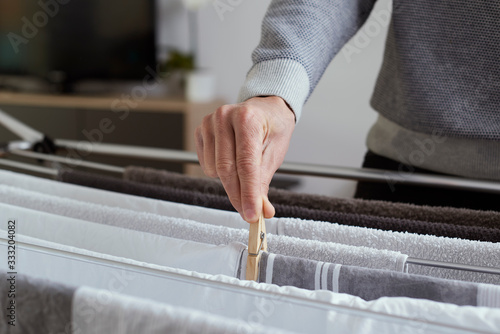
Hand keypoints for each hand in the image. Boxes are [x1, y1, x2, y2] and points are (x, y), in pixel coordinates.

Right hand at [195, 96, 294, 222]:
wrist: (265, 110)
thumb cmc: (272, 128)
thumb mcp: (275, 154)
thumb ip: (264, 183)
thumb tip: (261, 210)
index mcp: (248, 118)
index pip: (246, 164)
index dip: (248, 193)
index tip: (252, 214)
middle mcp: (225, 116)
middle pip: (227, 169)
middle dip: (238, 196)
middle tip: (249, 213)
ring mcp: (209, 122)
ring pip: (214, 169)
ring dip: (230, 182)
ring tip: (244, 170)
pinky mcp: (200, 131)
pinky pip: (206, 165)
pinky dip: (219, 172)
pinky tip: (231, 160)